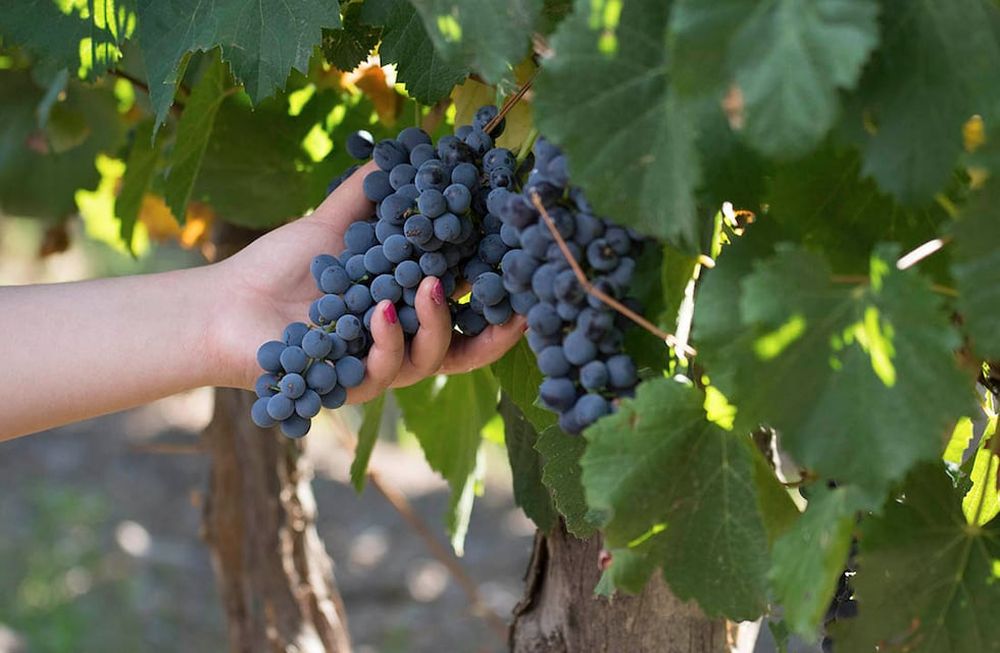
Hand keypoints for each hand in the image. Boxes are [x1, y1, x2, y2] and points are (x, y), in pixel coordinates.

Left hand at [211, 162, 525, 399]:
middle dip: (495, 330)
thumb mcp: (334, 224)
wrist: (225, 304)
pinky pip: (383, 368)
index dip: (499, 299)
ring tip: (430, 284)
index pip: (466, 309)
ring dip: (436, 320)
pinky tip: (382, 308)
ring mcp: (377, 367)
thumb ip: (369, 194)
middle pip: (464, 348)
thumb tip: (403, 150)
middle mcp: (400, 343)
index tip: (526, 272)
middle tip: (513, 302)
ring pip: (430, 358)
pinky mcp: (347, 384)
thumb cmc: (279, 269)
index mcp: (405, 308)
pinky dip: (388, 337)